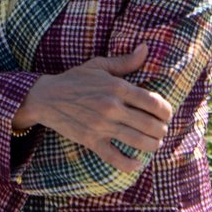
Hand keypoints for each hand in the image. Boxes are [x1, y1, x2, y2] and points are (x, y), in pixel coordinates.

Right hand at [12, 43, 172, 171]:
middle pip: (151, 125)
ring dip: (153, 145)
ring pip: (139, 142)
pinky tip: (137, 162)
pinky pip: (116, 157)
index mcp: (117, 87)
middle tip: (161, 129)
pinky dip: (130, 163)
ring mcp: (102, 126)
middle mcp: (112, 107)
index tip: (166, 114)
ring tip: (154, 143)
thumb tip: (146, 48)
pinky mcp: (91, 140)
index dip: (166, 111)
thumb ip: (125, 61)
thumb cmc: (74, 79)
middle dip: (161, 129)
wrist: (45, 97)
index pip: (154, 102)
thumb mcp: (99, 66)